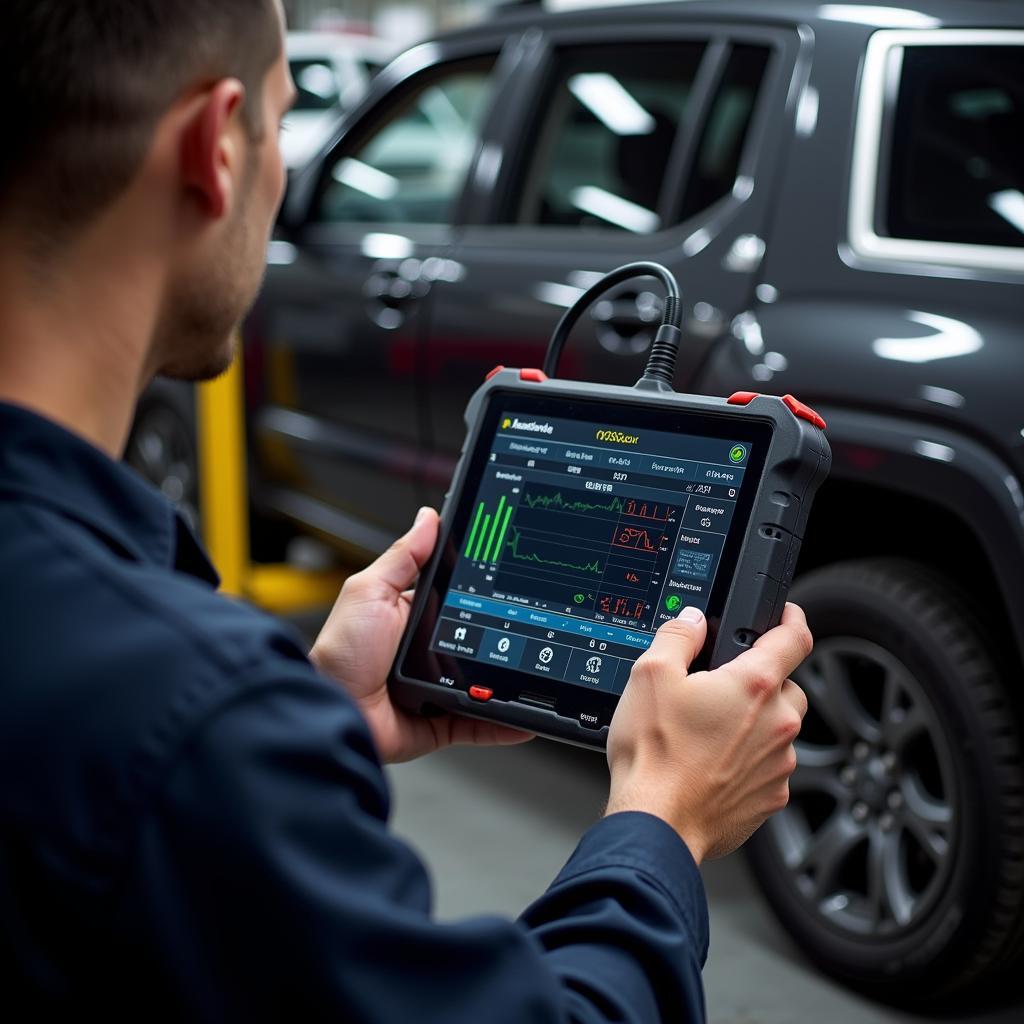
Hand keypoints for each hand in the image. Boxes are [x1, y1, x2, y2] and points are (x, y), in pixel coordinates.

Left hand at [309, 508, 533, 763]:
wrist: (333, 711)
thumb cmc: (340, 654)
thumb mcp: (370, 592)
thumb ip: (402, 557)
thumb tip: (428, 518)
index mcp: (411, 616)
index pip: (455, 596)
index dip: (480, 589)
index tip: (510, 578)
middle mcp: (426, 652)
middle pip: (478, 638)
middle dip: (500, 634)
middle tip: (526, 625)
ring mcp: (437, 688)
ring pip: (484, 681)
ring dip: (506, 679)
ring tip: (532, 669)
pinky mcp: (441, 721)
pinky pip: (480, 723)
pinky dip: (504, 723)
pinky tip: (523, 716)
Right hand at [605, 603, 810, 863]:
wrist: (657, 824)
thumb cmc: (654, 755)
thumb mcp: (650, 675)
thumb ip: (677, 637)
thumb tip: (692, 622)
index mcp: (753, 685)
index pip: (794, 638)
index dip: (792, 618)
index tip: (787, 615)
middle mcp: (777, 723)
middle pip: (787, 687)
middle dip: (760, 682)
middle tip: (720, 689)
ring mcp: (779, 764)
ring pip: (778, 730)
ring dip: (754, 724)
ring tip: (708, 733)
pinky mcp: (771, 798)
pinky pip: (769, 767)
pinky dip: (749, 761)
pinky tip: (711, 764)